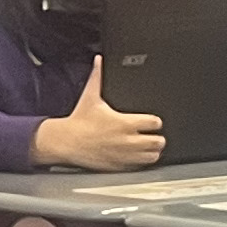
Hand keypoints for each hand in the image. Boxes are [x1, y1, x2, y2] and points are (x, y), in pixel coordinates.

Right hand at [32, 71, 163, 170]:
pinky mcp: (120, 166)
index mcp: (124, 122)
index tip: (153, 121)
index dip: (156, 121)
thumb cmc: (79, 121)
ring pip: (152, 156)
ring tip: (149, 147)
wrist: (68, 142)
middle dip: (158, 138)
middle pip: (158, 142)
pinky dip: (142, 161)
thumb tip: (99, 60)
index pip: (154, 123)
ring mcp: (125, 156)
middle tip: (153, 135)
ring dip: (153, 151)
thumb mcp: (90, 96)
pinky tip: (137, 156)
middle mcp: (128, 140)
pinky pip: (140, 166)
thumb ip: (97, 76)